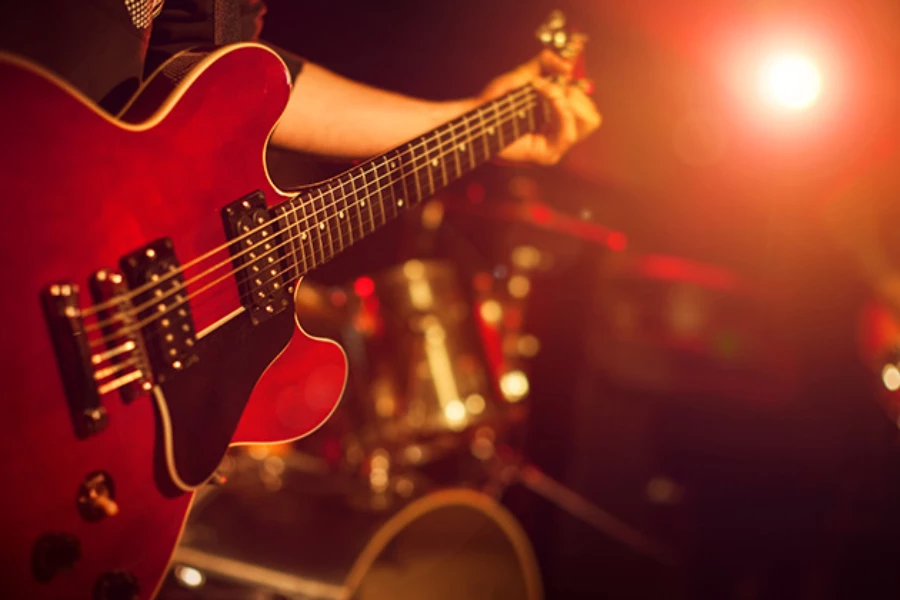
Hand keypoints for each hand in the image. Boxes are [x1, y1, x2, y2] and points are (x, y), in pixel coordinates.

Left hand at [479, 48, 601, 165]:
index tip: (555, 77)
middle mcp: (559, 136)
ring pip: (586, 122)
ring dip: (566, 99)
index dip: (576, 89)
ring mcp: (555, 147)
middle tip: (549, 88)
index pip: (588, 110)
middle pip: (593, 118)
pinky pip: (568, 131)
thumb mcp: (525, 74)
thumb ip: (546, 62)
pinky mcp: (548, 155)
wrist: (478, 114)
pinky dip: (559, 107)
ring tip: (543, 91)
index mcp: (559, 121)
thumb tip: (568, 66)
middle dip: (574, 95)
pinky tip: (543, 95)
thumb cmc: (496, 99)